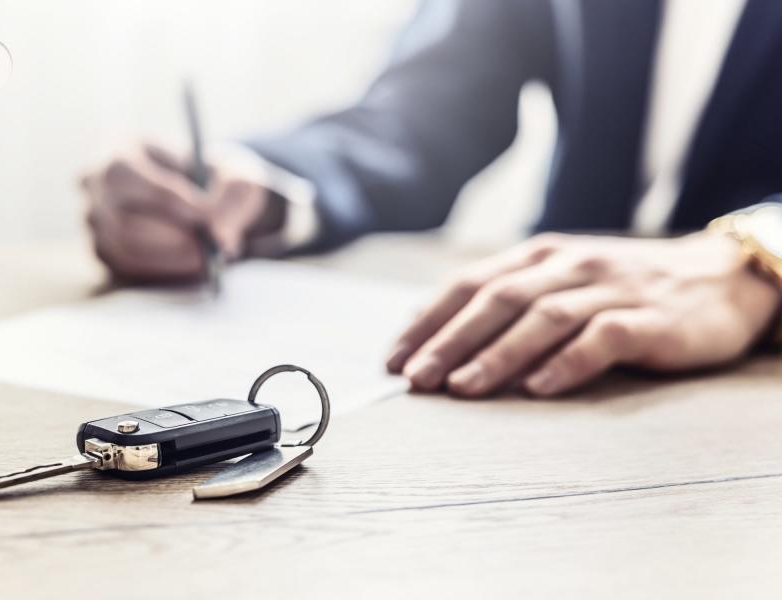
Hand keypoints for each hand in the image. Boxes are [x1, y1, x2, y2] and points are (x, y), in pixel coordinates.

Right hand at [82, 143, 271, 281]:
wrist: (204, 201)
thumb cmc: (215, 180)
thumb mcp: (233, 178)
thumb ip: (231, 201)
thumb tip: (220, 236)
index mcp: (118, 149)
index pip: (125, 176)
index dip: (165, 199)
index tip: (206, 217)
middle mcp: (93, 184)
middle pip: (122, 219)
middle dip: (174, 236)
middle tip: (214, 246)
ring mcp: (94, 220)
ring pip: (125, 247)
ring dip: (172, 257)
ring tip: (209, 254)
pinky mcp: (104, 251)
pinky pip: (127, 268)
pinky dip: (164, 269)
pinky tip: (193, 262)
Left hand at [387, 232, 781, 396]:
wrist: (719, 277)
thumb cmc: (623, 288)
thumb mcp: (562, 281)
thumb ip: (511, 301)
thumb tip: (441, 339)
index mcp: (538, 256)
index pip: (470, 284)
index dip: (429, 320)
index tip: (393, 357)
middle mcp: (567, 265)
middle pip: (497, 300)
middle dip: (450, 340)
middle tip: (415, 378)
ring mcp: (609, 289)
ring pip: (542, 319)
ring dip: (497, 354)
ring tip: (461, 388)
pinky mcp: (648, 319)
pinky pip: (603, 339)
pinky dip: (567, 363)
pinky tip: (538, 389)